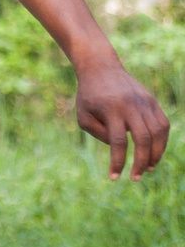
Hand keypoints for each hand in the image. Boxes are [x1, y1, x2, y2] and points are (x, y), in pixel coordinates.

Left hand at [75, 61, 169, 179]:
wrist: (101, 68)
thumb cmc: (88, 96)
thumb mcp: (83, 116)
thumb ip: (99, 134)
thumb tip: (119, 149)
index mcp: (111, 109)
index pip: (118, 142)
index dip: (118, 162)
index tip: (114, 177)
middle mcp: (131, 105)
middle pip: (143, 139)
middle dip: (142, 162)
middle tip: (136, 178)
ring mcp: (144, 102)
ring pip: (158, 132)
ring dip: (156, 153)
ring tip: (149, 168)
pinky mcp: (152, 101)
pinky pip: (163, 124)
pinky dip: (162, 141)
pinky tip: (155, 153)